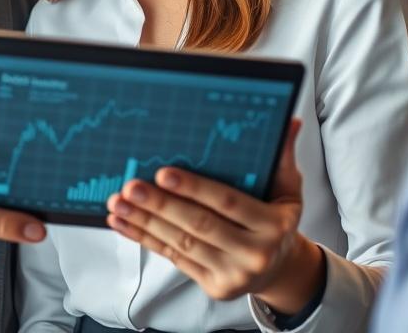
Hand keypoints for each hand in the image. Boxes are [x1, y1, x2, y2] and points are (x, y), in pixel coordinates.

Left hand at [106, 120, 323, 313]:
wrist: (280, 269)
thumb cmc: (277, 219)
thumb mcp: (288, 189)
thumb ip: (282, 157)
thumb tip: (290, 122)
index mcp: (274, 224)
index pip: (228, 202)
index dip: (194, 188)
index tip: (163, 173)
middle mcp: (255, 252)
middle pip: (199, 225)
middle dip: (160, 205)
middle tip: (130, 187)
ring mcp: (234, 274)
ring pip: (181, 243)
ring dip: (144, 222)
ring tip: (118, 203)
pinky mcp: (214, 287)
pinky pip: (174, 259)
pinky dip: (145, 239)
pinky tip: (124, 224)